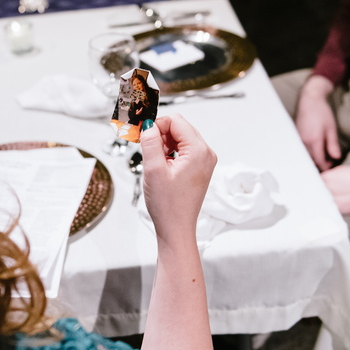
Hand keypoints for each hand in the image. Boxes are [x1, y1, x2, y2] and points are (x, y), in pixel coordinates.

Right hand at [140, 115, 216, 240]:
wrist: (176, 228)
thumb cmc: (168, 205)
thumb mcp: (153, 170)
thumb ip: (150, 142)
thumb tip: (148, 125)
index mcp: (199, 151)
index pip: (176, 121)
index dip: (157, 125)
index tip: (143, 135)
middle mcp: (206, 154)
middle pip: (180, 128)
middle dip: (160, 134)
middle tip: (145, 149)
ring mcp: (204, 161)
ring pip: (180, 139)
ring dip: (164, 144)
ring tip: (154, 161)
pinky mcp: (199, 168)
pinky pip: (183, 150)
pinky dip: (170, 153)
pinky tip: (161, 166)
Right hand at [295, 75, 339, 169]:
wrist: (309, 101)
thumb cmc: (321, 112)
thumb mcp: (331, 128)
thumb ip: (333, 144)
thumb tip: (336, 157)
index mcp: (314, 140)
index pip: (318, 160)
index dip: (325, 165)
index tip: (331, 166)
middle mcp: (303, 142)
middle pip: (311, 159)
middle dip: (319, 163)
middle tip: (329, 162)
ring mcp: (298, 139)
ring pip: (306, 155)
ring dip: (314, 158)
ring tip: (323, 155)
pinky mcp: (296, 137)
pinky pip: (302, 149)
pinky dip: (309, 152)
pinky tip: (315, 148)